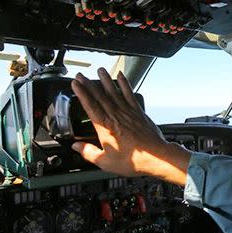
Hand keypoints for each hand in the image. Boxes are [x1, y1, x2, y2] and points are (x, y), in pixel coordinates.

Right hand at [70, 68, 190, 185]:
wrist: (156, 157)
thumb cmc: (133, 161)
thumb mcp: (105, 162)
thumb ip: (89, 153)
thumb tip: (76, 147)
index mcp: (105, 127)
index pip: (90, 106)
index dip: (81, 93)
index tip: (75, 84)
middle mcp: (116, 116)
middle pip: (99, 96)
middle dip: (89, 84)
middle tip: (81, 75)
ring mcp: (128, 112)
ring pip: (114, 92)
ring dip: (106, 80)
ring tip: (100, 70)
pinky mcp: (138, 112)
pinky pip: (130, 94)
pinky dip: (125, 84)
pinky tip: (121, 76)